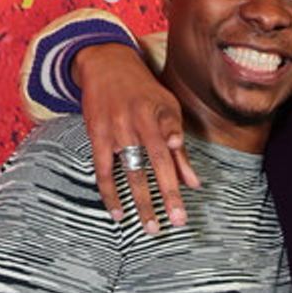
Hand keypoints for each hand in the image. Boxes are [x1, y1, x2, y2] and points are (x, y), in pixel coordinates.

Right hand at [73, 43, 199, 229]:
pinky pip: (103, 171)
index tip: (191, 185)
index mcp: (157, 115)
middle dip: (167, 194)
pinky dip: (110, 194)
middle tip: (178, 221)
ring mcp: (115, 130)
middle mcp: (136, 123)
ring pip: (130, 172)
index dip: (180, 164)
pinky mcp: (96, 136)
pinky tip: (119, 213)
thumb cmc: (143, 91)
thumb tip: (194, 183)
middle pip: (154, 163)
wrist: (105, 64)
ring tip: (151, 228)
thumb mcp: (167, 109)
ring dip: (141, 202)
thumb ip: (179, 148)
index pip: (172, 146)